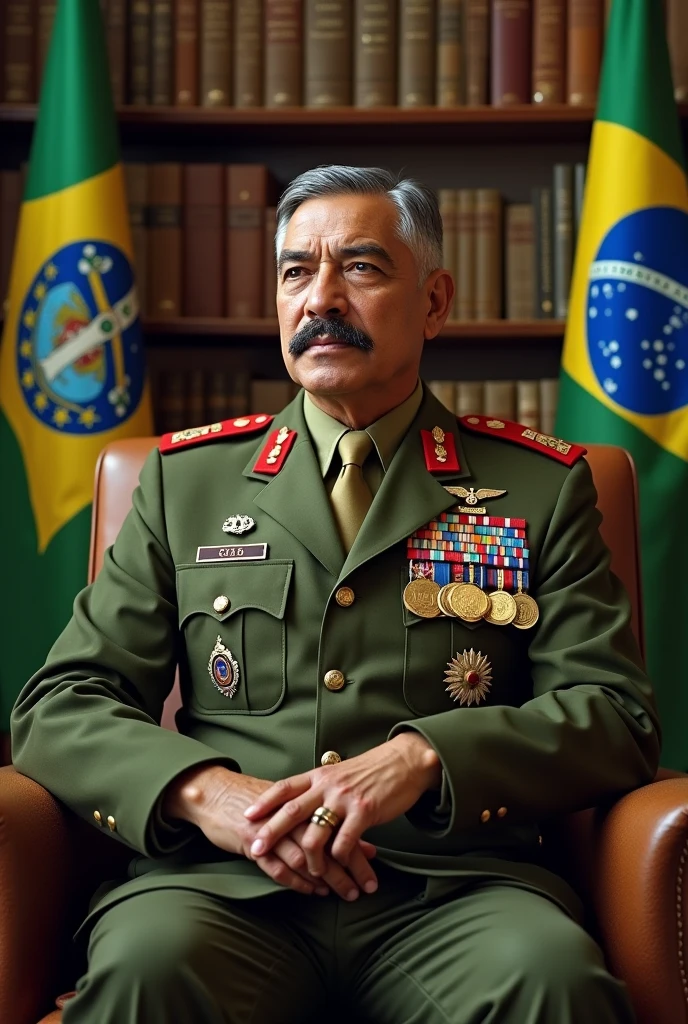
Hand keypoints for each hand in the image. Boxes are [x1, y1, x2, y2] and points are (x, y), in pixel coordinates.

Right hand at [162, 764, 376, 898]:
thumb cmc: (261, 802)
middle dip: (347, 869)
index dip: (356, 851)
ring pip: (305, 858)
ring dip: (326, 878)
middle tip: (364, 888)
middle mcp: (292, 815)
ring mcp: (272, 829)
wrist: (218, 793)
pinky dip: (296, 881)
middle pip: (326, 844)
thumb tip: (367, 846)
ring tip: (342, 894)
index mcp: (305, 801)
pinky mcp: (253, 843)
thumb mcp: (297, 808)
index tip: (373, 870)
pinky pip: (278, 867)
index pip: (337, 827)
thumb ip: (330, 825)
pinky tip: (311, 891)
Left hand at [243, 733, 441, 878]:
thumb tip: (300, 803)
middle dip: (271, 831)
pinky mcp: (364, 812)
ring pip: (315, 833)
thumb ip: (321, 787)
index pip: (285, 787)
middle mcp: (328, 785)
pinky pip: (343, 842)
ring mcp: (345, 799)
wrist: (405, 762)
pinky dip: (338, 857)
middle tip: (255, 848)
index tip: (247, 814)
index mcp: (320, 775)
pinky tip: (340, 863)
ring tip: (313, 873)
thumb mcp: (340, 774)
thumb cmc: (372, 771)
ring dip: (311, 858)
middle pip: (291, 811)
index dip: (265, 801)